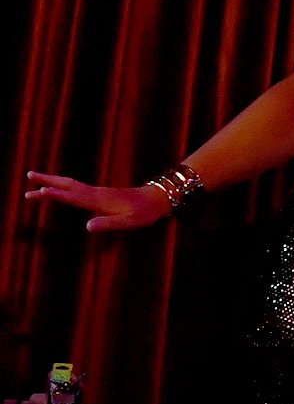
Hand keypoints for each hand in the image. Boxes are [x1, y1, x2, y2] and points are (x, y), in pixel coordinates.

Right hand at [23, 172, 170, 231]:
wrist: (156, 200)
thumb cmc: (143, 213)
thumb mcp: (128, 222)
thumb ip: (108, 224)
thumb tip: (87, 227)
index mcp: (98, 200)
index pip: (72, 196)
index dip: (55, 195)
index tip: (39, 191)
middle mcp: (95, 193)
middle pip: (67, 184)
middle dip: (47, 181)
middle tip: (28, 176)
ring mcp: (97, 192)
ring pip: (70, 184)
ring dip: (52, 181)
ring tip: (36, 180)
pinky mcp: (99, 194)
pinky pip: (76, 187)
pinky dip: (63, 185)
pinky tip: (59, 188)